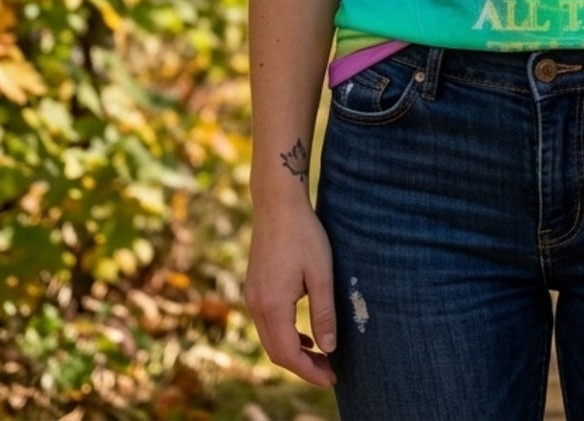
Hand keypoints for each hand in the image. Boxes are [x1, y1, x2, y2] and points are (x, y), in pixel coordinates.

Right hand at [244, 197, 337, 386]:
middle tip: (330, 372)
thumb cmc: (304, 234)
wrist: (277, 203)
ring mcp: (251, 296)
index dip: (310, 372)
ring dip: (293, 352)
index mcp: (272, 305)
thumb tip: (329, 348)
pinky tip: (304, 335)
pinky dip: (285, 335)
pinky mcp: (254, 288)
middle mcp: (256, 305)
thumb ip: (324, 313)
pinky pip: (267, 323)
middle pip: (276, 352)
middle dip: (303, 367)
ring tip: (321, 357)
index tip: (332, 379)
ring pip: (270, 339)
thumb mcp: (321, 273)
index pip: (289, 354)